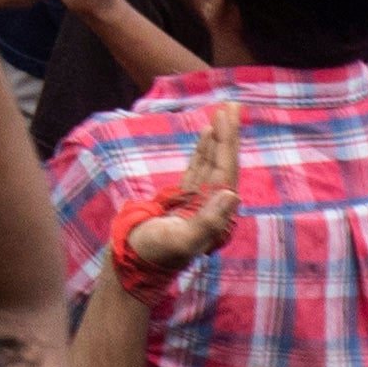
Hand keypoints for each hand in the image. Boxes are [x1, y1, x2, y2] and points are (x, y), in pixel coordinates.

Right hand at [108, 93, 247, 282]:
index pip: (225, 170)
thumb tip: (232, 194)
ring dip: (218, 138)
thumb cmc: (155, 252)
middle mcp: (212, 206)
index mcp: (215, 213)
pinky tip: (207, 136)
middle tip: (232, 105)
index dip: (227, 142)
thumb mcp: (181, 240)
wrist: (135, 261)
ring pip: (212, 163)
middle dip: (228, 134)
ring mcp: (199, 201)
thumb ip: (208, 221)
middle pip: (223, 163)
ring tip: (222, 114)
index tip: (227, 116)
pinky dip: (204, 150)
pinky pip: (199, 168)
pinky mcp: (184, 199)